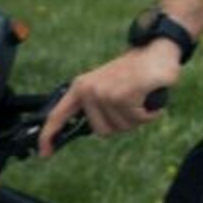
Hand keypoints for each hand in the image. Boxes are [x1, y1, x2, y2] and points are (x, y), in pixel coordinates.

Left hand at [39, 45, 177, 156]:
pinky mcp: (123, 96)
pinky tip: (150, 97)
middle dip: (122, 123)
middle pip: (102, 131)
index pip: (58, 115)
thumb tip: (94, 130)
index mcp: (81, 87)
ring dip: (138, 117)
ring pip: (123, 126)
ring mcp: (105, 93)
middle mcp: (89, 90)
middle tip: (132, 103)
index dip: (49, 136)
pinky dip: (150, 113)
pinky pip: (139, 119)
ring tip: (141, 96)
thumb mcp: (108, 87)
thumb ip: (96, 107)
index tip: (45, 153)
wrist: (157, 49)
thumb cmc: (135, 72)